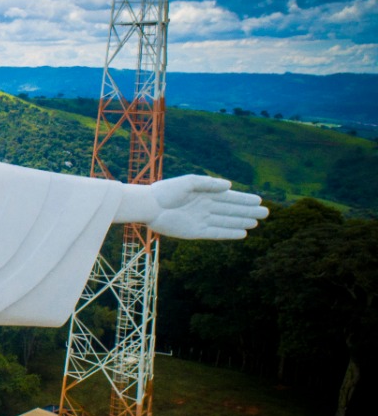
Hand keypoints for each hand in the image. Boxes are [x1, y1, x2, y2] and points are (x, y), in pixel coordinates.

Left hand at [147, 175, 268, 239]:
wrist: (149, 206)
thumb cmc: (167, 191)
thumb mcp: (188, 182)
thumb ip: (208, 184)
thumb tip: (229, 186)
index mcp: (204, 194)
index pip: (229, 197)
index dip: (244, 199)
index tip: (259, 200)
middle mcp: (205, 207)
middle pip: (231, 210)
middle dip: (248, 211)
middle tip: (266, 213)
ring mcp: (201, 220)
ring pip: (226, 222)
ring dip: (241, 222)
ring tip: (257, 223)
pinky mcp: (195, 232)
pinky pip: (216, 233)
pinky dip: (229, 233)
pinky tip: (242, 233)